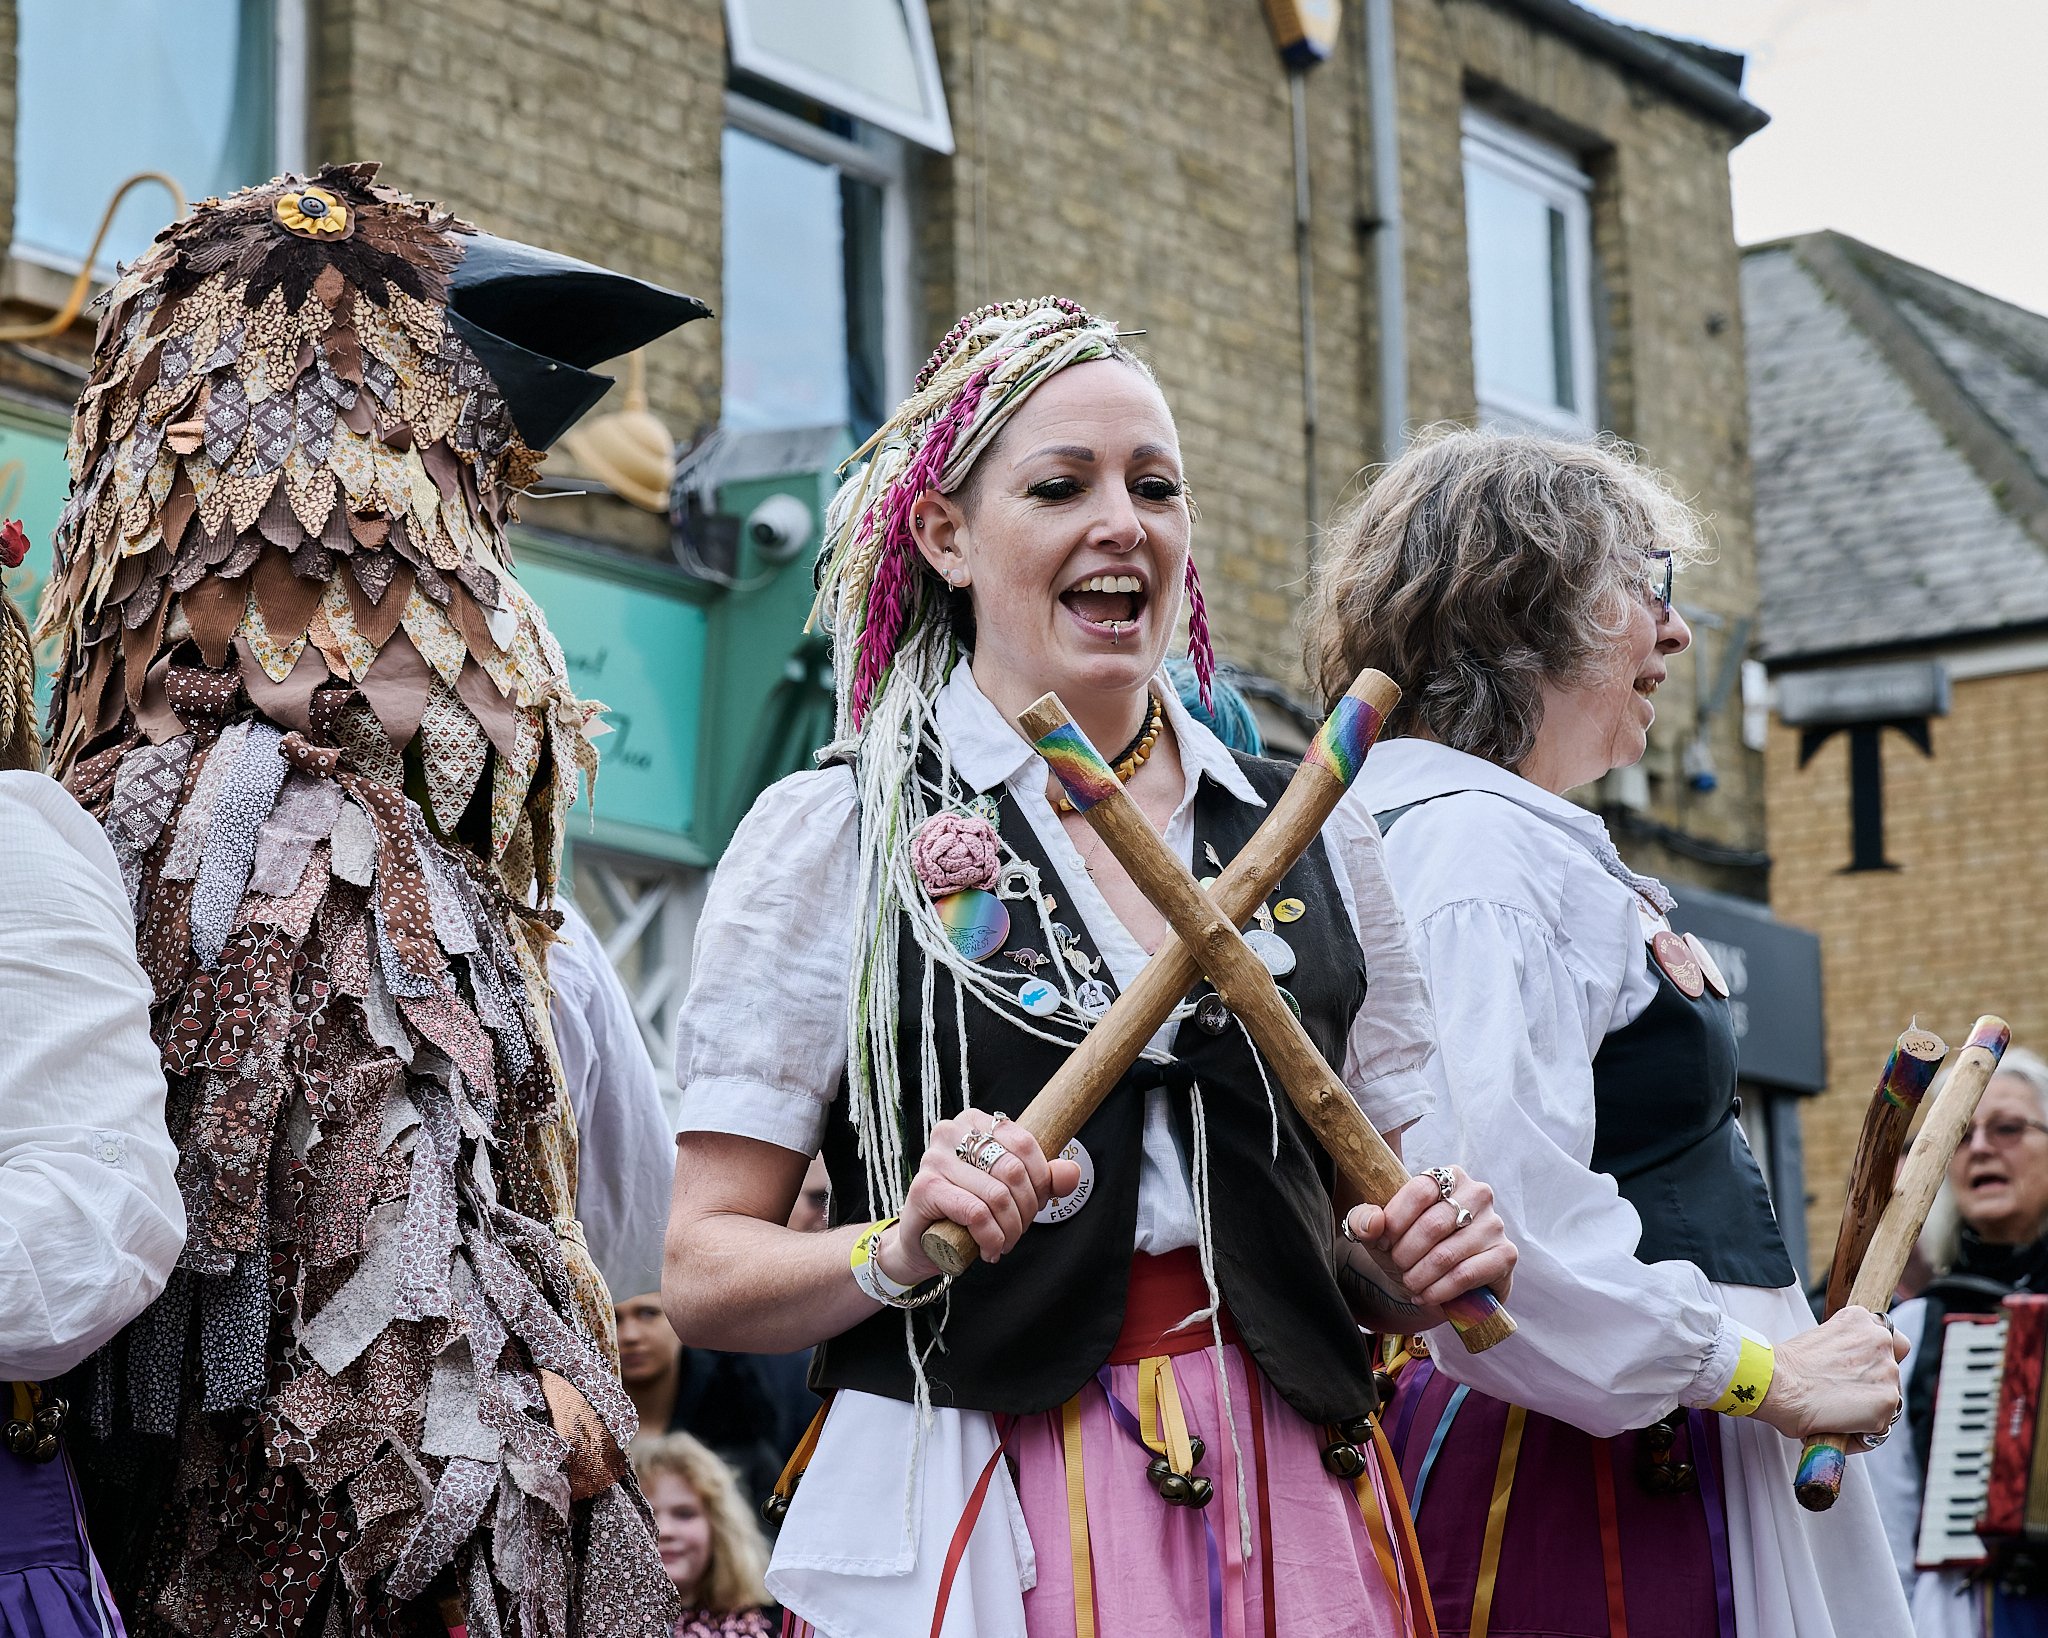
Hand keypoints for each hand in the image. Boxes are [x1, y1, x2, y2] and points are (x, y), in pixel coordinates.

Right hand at [881, 1109, 1082, 1282]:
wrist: (923, 1241)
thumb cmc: (968, 1210)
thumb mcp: (1013, 1192)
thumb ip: (1044, 1180)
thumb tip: (1072, 1172)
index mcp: (975, 1121)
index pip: (1025, 1143)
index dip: (1041, 1181)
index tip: (1036, 1206)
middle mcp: (951, 1132)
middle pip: (1013, 1170)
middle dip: (1025, 1210)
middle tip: (1018, 1231)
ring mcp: (934, 1158)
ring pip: (997, 1195)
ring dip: (1010, 1229)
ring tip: (1004, 1243)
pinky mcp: (925, 1188)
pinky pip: (975, 1213)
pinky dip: (991, 1237)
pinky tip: (989, 1250)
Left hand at [1344, 1165, 1515, 1317]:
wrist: (1438, 1280)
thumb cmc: (1409, 1246)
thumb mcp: (1380, 1231)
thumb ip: (1364, 1220)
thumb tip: (1373, 1222)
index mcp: (1448, 1176)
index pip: (1420, 1190)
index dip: (1395, 1220)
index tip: (1383, 1242)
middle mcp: (1477, 1193)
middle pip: (1433, 1224)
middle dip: (1406, 1253)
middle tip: (1397, 1266)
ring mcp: (1495, 1224)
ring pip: (1447, 1254)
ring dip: (1419, 1276)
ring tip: (1409, 1284)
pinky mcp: (1505, 1255)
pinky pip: (1466, 1275)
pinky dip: (1439, 1291)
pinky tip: (1425, 1296)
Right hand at [1752, 1305, 1908, 1445]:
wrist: (1776, 1383)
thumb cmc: (1786, 1366)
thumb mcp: (1818, 1338)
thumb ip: (1845, 1348)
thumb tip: (1849, 1371)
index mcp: (1860, 1320)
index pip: (1889, 1338)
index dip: (1876, 1356)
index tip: (1863, 1367)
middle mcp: (1880, 1340)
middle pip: (1892, 1370)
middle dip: (1871, 1385)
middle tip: (1843, 1395)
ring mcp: (1887, 1371)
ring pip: (1888, 1398)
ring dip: (1868, 1407)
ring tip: (1836, 1412)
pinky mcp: (1887, 1401)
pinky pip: (1881, 1425)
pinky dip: (1862, 1431)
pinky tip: (1838, 1426)